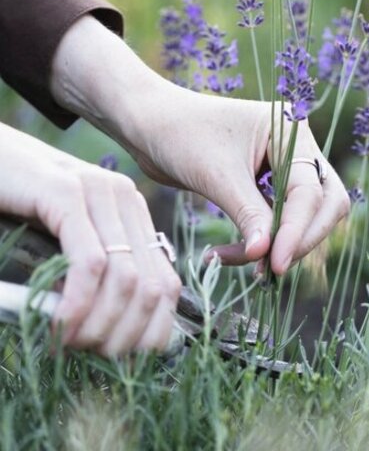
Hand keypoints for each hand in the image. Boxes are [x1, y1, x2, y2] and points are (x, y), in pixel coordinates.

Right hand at [0, 122, 180, 354]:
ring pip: (126, 279)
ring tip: (69, 342)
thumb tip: (116, 333)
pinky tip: (59, 324)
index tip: (117, 357)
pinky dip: (77, 303)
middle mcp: (126, 199)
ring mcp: (98, 193)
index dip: (150, 331)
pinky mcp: (65, 192)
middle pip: (152, 288)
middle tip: (87, 353)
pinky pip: (89, 261)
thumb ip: (96, 271)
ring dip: (99, 325)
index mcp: (133, 214)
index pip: (167, 284)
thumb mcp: (67, 240)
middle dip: (124, 336)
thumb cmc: (19, 204)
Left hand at [51, 15, 350, 274]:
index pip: (310, 189)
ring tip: (238, 262)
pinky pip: (278, 221)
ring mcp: (284, 166)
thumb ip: (248, 214)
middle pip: (325, 203)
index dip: (297, 229)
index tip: (276, 264)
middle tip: (272, 268)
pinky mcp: (266, 186)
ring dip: (278, 243)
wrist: (148, 124)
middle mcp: (296, 147)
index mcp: (291, 131)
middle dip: (302, 238)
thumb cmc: (180, 134)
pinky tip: (227, 253)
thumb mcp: (216, 175)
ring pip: (304, 216)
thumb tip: (267, 255)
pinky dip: (259, 241)